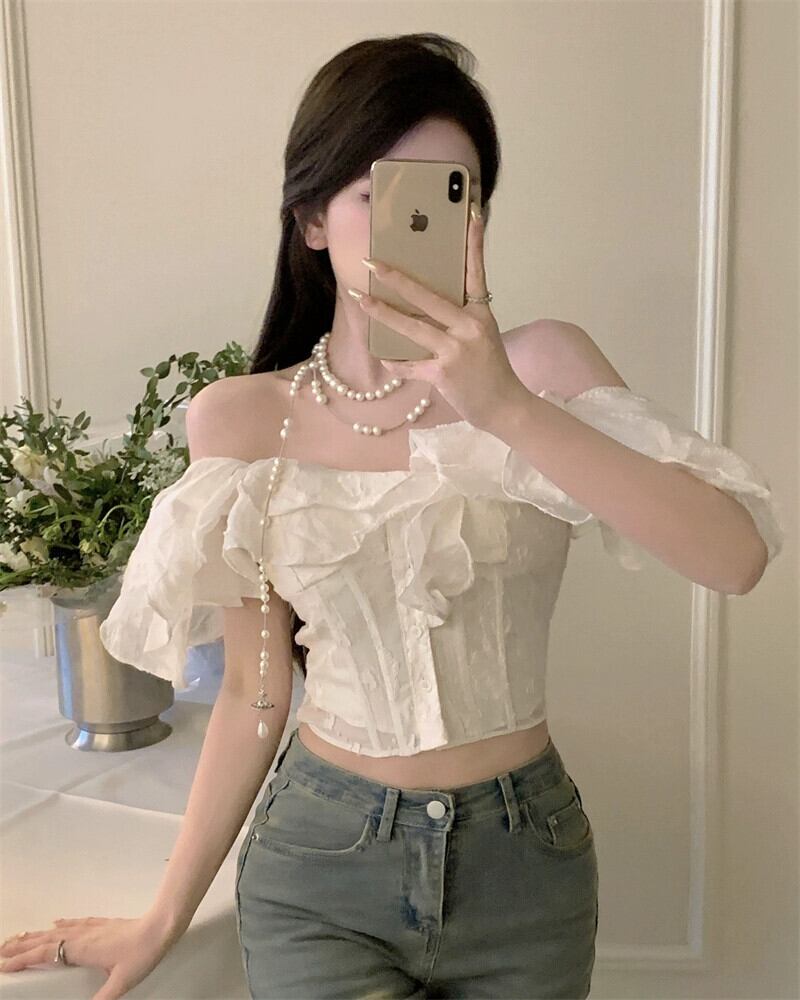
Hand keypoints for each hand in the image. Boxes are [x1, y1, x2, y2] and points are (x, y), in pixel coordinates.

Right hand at [0, 915, 176, 999]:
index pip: (46, 953)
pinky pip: (76, 923)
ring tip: (20, 936)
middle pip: (46, 939)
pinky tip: (57, 922)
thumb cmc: (142, 953)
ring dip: (37, 934)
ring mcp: (93, 928)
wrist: (161, 926)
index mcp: (82, 949)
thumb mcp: (121, 982)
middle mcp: (83, 935)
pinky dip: (62, 924)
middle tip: (2, 949)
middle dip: (22, 945)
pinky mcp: (103, 924)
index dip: (24, 958)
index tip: (5, 963)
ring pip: (58, 930)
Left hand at [354, 202, 528, 431]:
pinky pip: (410, 364)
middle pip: (428, 296)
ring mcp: (456, 350)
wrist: (504, 406)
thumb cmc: (490, 370)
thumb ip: (459, 318)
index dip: (474, 242)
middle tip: (372, 262)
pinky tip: (383, 356)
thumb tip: (423, 304)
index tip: (471, 213)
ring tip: (361, 299)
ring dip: (383, 313)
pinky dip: (395, 362)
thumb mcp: (482, 336)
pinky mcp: (443, 373)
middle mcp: (469, 327)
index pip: (477, 271)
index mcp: (481, 314)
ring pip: (412, 327)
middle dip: (396, 279)